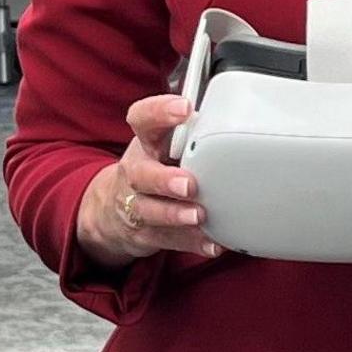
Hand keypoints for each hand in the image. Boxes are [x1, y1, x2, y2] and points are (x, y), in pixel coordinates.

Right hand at [73, 94, 221, 269]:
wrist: (114, 209)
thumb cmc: (155, 167)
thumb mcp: (164, 144)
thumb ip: (193, 135)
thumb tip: (237, 121)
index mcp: (145, 142)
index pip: (143, 119)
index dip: (160, 111)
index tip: (184, 108)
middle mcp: (136, 172)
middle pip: (141, 174)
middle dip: (164, 180)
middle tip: (189, 184)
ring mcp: (136, 205)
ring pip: (150, 211)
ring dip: (176, 215)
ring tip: (199, 216)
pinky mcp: (144, 233)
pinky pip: (168, 240)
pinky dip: (192, 242)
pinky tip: (212, 243)